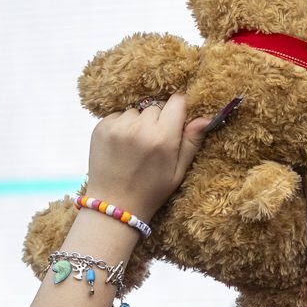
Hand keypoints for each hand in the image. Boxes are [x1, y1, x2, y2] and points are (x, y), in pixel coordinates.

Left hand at [83, 95, 210, 219]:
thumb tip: (205, 118)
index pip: (177, 101)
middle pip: (156, 106)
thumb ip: (191, 142)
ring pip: (136, 111)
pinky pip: (118, 116)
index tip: (176, 122)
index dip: (179, 109)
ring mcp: (117, 126)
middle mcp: (140, 127)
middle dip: (158, 120)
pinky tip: (122, 146)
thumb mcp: (178, 171)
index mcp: (163, 137)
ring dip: (138, 123)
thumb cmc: (151, 191)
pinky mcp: (101, 127)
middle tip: (154, 143)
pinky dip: (121, 126)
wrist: (114, 204)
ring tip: (135, 146)